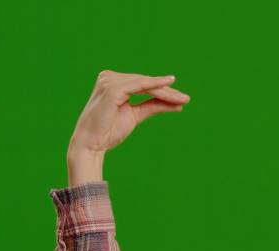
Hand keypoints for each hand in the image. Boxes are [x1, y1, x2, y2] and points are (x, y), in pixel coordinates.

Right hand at [67, 70, 189, 155]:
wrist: (92, 144)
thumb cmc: (109, 131)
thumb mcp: (136, 115)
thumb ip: (154, 106)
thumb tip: (178, 104)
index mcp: (113, 83)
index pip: (143, 85)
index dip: (164, 91)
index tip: (182, 99)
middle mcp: (109, 78)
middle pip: (145, 83)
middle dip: (167, 91)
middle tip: (186, 99)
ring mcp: (109, 81)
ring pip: (145, 84)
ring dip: (165, 91)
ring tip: (182, 99)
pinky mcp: (112, 88)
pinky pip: (139, 85)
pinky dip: (155, 86)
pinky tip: (169, 86)